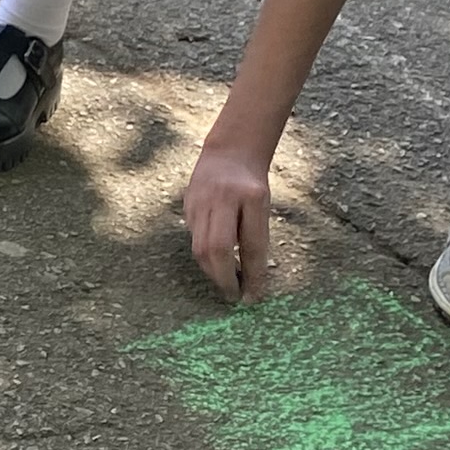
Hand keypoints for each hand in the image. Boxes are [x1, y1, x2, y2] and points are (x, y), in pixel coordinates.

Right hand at [182, 139, 275, 300]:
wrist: (229, 152)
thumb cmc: (251, 185)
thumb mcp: (262, 206)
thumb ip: (254, 237)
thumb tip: (249, 279)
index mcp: (252, 198)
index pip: (251, 245)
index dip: (253, 275)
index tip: (253, 296)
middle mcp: (223, 198)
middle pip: (217, 249)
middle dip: (224, 278)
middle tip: (232, 295)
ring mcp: (201, 201)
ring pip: (200, 248)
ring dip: (212, 271)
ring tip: (224, 282)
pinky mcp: (187, 206)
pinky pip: (194, 238)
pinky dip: (205, 255)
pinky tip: (214, 261)